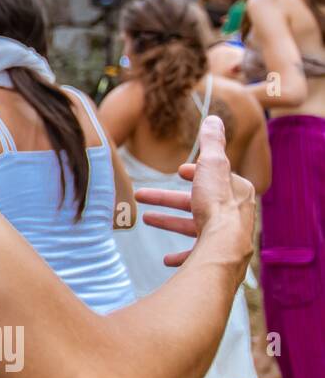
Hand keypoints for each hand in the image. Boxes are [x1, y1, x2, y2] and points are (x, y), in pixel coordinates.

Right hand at [136, 116, 254, 266]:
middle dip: (170, 199)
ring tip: (146, 218)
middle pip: (196, 202)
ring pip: (193, 227)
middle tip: (143, 195)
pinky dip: (181, 255)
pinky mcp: (214, 256)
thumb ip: (211, 142)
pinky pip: (195, 255)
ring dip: (170, 222)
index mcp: (235, 191)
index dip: (195, 173)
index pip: (214, 177)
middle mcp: (233, 214)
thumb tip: (214, 118)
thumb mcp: (211, 165)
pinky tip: (166, 259)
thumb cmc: (216, 205)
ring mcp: (223, 237)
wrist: (223, 245)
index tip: (178, 172)